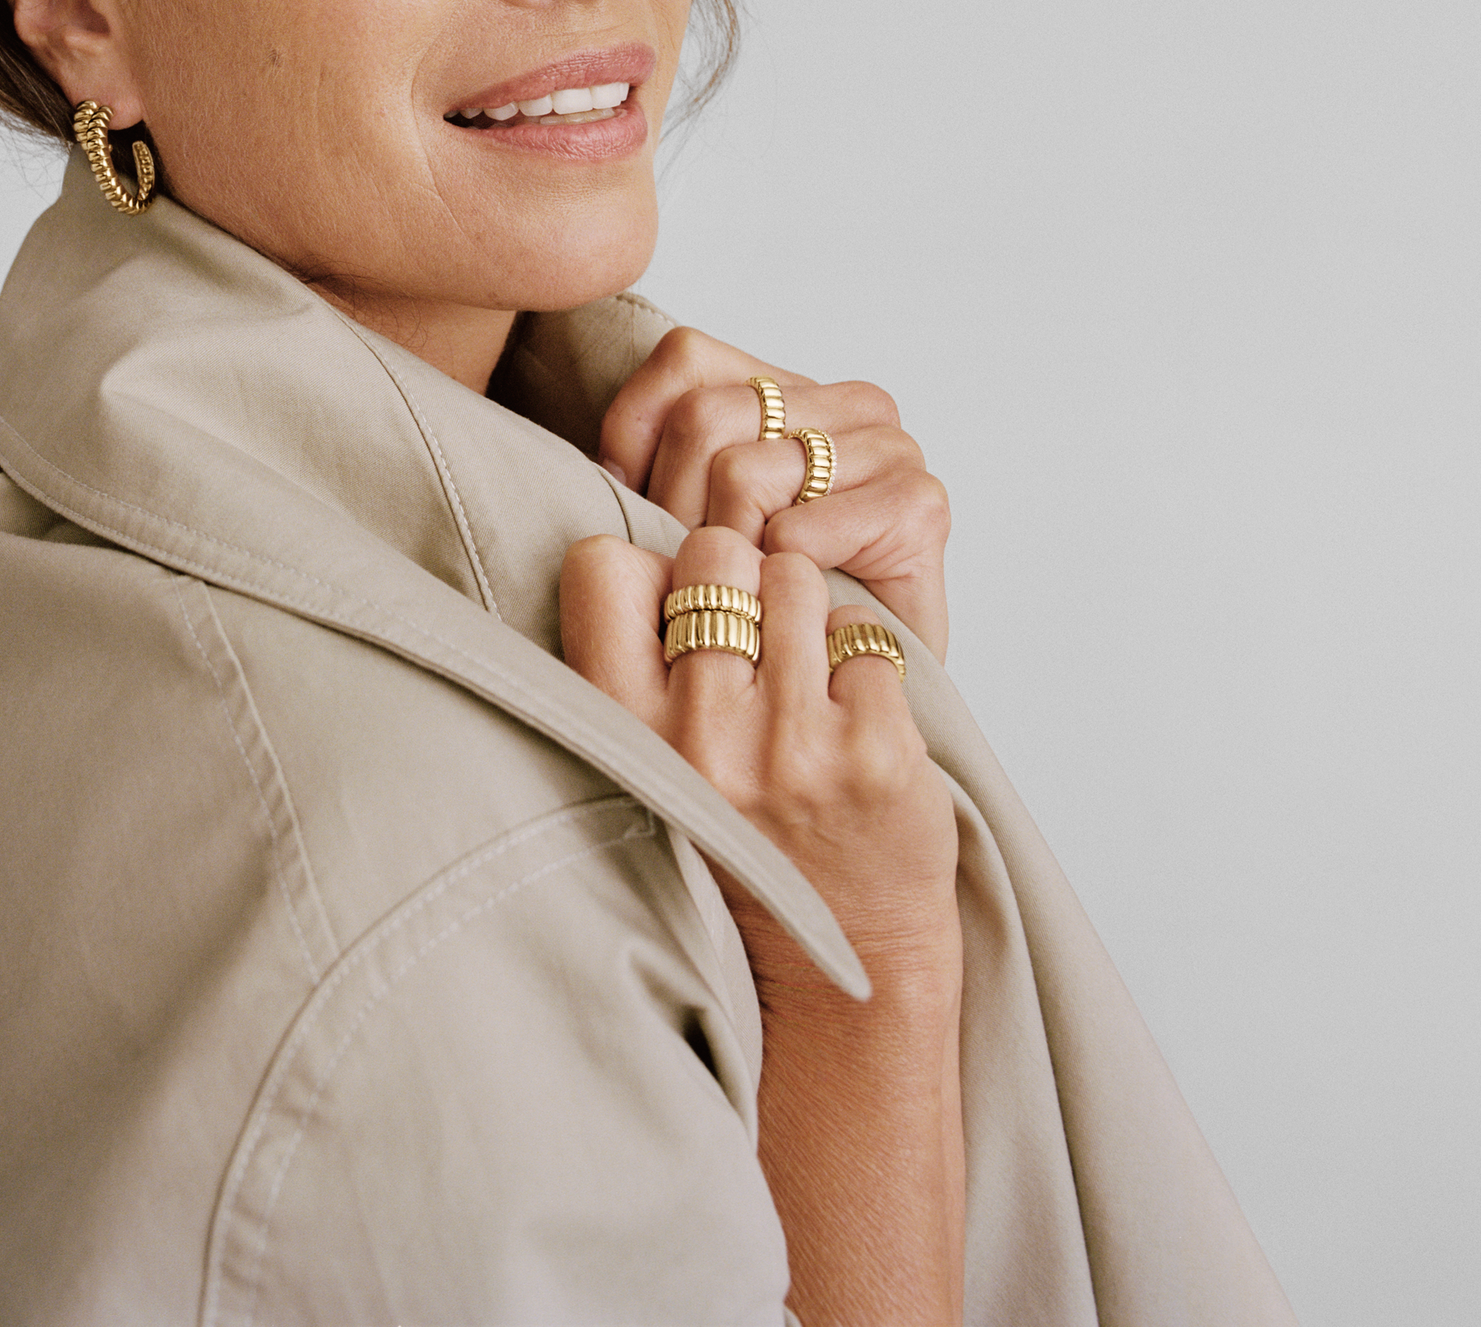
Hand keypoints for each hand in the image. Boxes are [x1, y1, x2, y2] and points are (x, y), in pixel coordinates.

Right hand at [560, 524, 959, 977]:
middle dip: (742, 578)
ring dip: (809, 613)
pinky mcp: (875, 752)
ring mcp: (790, 745)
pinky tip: (853, 716)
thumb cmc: (739, 833)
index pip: (606, 564)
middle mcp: (699, 736)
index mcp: (624, 730)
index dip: (650, 571)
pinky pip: (867, 632)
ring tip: (806, 682)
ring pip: (796, 576)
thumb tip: (637, 524)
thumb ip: (632, 658)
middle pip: (714, 551)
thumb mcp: (648, 755)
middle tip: (756, 646)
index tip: (679, 614)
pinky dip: (867, 660)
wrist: (839, 957)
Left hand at [601, 327, 951, 662]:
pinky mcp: (919, 507)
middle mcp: (851, 404)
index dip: (636, 438)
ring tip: (738, 596)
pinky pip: (795, 532)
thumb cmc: (759, 613)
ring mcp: (892, 449)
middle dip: (673, 509)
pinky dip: (772, 583)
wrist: (842, 709)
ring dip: (721, 556)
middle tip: (692, 574)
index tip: (635, 507)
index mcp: (796, 388)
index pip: (685, 360)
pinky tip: (785, 612)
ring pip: (740, 472)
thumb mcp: (685, 516)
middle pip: (703, 417)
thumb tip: (601, 464)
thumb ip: (654, 457)